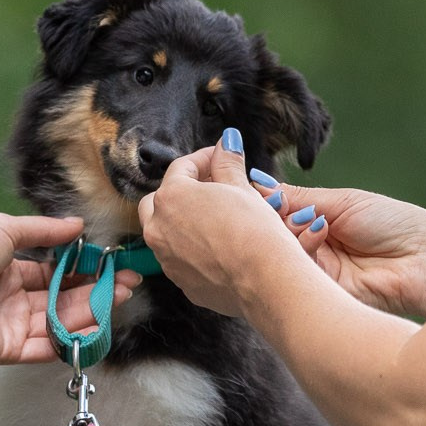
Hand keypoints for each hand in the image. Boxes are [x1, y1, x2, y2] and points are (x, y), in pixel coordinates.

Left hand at [0, 213, 138, 364]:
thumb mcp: (6, 230)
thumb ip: (44, 231)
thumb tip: (79, 225)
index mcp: (11, 275)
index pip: (56, 276)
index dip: (86, 273)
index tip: (114, 267)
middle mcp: (15, 303)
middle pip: (64, 301)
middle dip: (97, 293)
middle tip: (128, 285)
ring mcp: (13, 329)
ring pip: (60, 323)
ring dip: (91, 312)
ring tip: (119, 297)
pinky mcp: (8, 351)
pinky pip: (45, 347)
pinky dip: (71, 339)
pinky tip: (96, 325)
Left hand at [136, 137, 299, 317]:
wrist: (266, 280)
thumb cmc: (254, 230)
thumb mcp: (241, 187)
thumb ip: (227, 163)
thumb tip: (226, 143)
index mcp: (171, 197)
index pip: (181, 168)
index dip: (204, 159)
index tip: (220, 159)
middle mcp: (159, 229)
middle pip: (160, 201)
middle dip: (182, 192)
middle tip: (212, 190)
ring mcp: (167, 259)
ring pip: (165, 233)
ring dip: (184, 222)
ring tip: (216, 220)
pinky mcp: (182, 283)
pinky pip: (181, 260)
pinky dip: (193, 250)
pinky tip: (220, 248)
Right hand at [242, 179, 425, 321]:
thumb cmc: (394, 223)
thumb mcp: (343, 202)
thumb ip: (298, 198)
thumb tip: (258, 184)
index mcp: (317, 222)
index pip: (276, 213)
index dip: (263, 202)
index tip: (253, 190)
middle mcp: (312, 248)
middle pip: (271, 235)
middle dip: (271, 217)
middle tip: (275, 205)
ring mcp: (314, 272)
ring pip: (279, 253)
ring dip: (288, 232)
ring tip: (310, 221)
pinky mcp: (319, 293)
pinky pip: (294, 274)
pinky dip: (300, 250)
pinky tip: (316, 234)